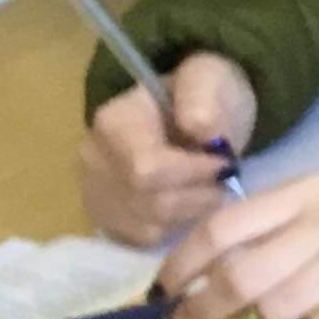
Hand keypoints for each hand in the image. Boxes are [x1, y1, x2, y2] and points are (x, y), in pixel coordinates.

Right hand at [80, 52, 264, 245]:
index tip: (225, 164)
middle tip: (222, 180)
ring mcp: (94, 191)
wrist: (189, 112)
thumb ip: (203, 98)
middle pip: (149, 201)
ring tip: (207, 188)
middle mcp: (93, 159)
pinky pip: (144, 238)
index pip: (147, 168)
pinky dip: (175, 226)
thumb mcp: (210, 80)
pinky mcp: (106, 218)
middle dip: (197, 194)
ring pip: (150, 224)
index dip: (193, 173)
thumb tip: (199, 126)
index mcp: (113, 121)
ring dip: (191, 211)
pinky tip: (187, 202)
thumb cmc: (203, 96)